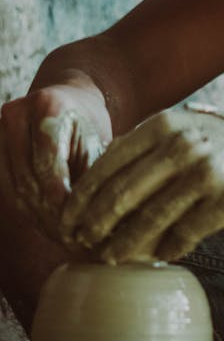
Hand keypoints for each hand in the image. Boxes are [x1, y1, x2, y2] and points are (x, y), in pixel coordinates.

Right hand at [1, 86, 109, 239]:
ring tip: (62, 238)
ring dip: (38, 217)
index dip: (60, 196)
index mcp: (48, 105)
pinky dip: (27, 209)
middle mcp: (16, 113)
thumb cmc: (89, 126)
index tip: (75, 224)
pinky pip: (7, 187)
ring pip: (15, 187)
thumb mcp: (97, 143)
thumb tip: (95, 219)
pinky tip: (47, 226)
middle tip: (71, 240)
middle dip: (50, 213)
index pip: (48, 161)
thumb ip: (93, 175)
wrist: (67, 100)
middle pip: (28, 177)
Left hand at [59, 107, 223, 262]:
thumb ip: (137, 153)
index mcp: (162, 127)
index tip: (66, 221)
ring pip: (152, 218)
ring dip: (125, 244)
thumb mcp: (174, 134)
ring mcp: (208, 173)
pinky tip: (160, 255)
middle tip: (81, 244)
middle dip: (96, 224)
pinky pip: (187, 233)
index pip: (108, 164)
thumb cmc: (211, 148)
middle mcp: (184, 146)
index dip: (82, 197)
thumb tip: (86, 189)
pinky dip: (168, 248)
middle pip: (124, 193)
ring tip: (110, 257)